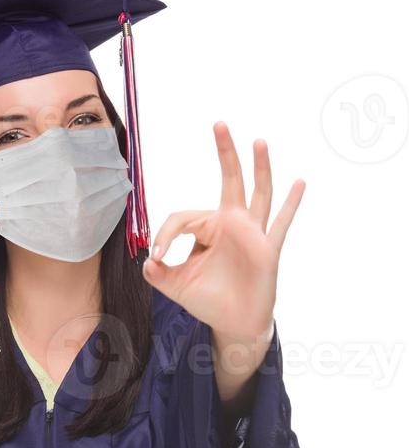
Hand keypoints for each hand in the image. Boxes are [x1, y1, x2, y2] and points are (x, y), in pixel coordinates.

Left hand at [142, 121, 304, 339]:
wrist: (233, 323)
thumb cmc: (209, 300)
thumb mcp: (177, 286)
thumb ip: (159, 274)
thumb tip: (147, 262)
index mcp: (208, 229)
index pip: (184, 217)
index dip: (165, 235)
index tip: (157, 257)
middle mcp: (232, 224)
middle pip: (229, 180)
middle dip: (225, 153)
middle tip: (218, 124)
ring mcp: (252, 234)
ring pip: (258, 194)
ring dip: (259, 168)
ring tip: (259, 141)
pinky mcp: (267, 250)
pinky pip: (281, 224)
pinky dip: (290, 204)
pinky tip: (300, 183)